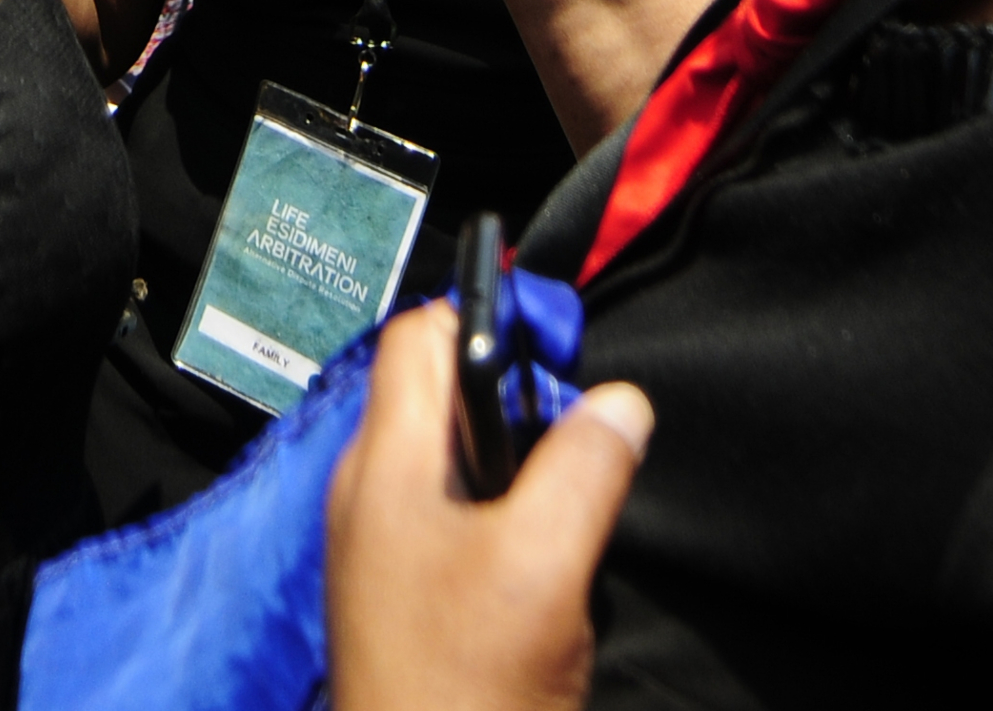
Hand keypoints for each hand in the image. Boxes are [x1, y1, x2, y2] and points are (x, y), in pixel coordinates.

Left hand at [327, 304, 648, 710]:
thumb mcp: (544, 564)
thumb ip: (584, 469)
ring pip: (460, 462)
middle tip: (583, 442)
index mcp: (386, 465)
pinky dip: (509, 520)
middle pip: (445, 394)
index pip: (421, 335)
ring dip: (524, 468)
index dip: (491, 318)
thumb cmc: (464, 686)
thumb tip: (620, 402)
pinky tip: (548, 567)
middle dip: (522, 401)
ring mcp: (384, 549)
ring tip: (571, 512)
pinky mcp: (406, 597)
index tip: (563, 347)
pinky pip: (459, 521)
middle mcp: (372, 494)